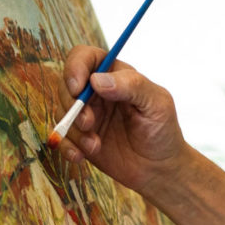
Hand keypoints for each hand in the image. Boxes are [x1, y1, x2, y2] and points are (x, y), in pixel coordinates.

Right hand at [57, 45, 192, 195]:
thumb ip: (133, 86)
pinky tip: (80, 156)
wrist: (160, 167)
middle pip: (67, 85)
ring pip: (62, 112)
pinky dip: (66, 146)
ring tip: (95, 145)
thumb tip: (97, 80)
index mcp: (114, 75)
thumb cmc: (163, 130)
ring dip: (73, 130)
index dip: (75, 67)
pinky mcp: (80, 137)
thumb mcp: (157, 104)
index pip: (85, 57)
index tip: (77, 88)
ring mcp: (87, 114)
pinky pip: (61, 137)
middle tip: (89, 123)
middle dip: (73, 105)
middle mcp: (96, 92)